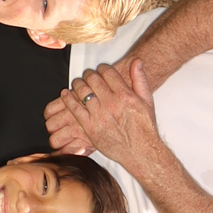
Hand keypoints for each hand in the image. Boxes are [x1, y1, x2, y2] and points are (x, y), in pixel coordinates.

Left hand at [44, 59, 158, 169]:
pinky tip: (66, 94)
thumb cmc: (145, 127)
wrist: (141, 151)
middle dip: (89, 74)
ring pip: (82, 91)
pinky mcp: (90, 128)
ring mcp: (100, 116)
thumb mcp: (147, 100)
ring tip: (78, 83)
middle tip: (87, 75)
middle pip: (93, 79)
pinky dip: (68, 99)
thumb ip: (140, 79)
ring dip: (78, 84)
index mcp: (125, 95)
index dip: (102, 68)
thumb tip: (136, 61)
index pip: (107, 72)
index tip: (100, 69)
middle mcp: (111, 104)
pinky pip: (75, 109)